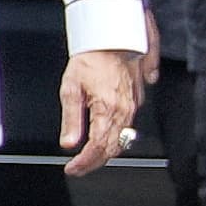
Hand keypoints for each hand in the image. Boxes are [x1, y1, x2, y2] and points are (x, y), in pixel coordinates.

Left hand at [56, 47, 143, 178]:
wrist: (114, 36)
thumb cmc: (92, 56)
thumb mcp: (71, 88)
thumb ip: (71, 119)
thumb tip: (69, 143)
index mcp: (108, 110)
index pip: (97, 148)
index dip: (84, 163)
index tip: (72, 169)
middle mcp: (125, 111)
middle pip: (112, 148)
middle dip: (94, 162)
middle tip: (78, 167)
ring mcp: (133, 106)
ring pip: (121, 139)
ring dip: (105, 152)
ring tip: (88, 158)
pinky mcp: (136, 99)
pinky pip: (127, 126)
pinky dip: (115, 137)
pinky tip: (104, 138)